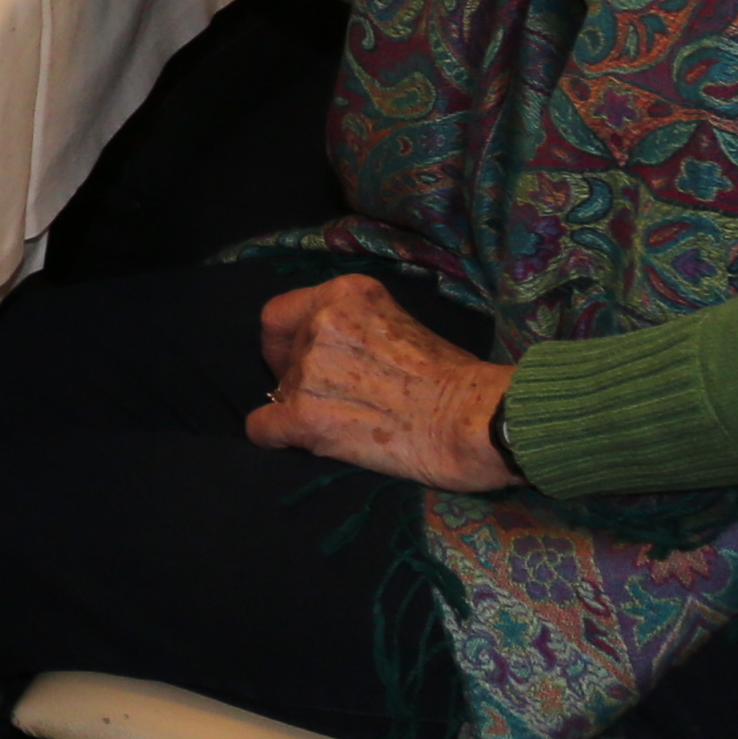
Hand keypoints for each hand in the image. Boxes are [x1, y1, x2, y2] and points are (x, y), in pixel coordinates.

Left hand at [247, 274, 520, 491]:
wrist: (475, 420)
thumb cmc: (456, 379)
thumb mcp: (402, 323)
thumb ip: (357, 330)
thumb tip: (330, 354)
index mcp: (345, 294)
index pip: (280, 314)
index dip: (286, 342)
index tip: (301, 360)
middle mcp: (320, 323)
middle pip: (282, 357)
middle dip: (301, 379)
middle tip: (340, 401)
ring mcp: (309, 370)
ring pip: (278, 394)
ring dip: (303, 411)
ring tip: (350, 426)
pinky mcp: (305, 416)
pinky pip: (262, 428)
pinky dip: (277, 438)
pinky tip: (303, 443)